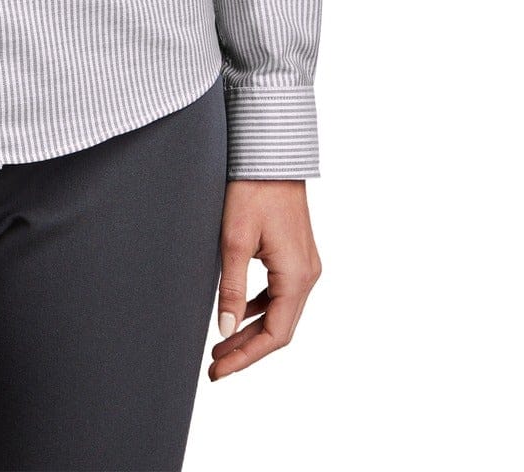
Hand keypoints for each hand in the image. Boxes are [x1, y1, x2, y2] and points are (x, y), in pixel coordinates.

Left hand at [208, 179, 320, 379]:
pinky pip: (280, 293)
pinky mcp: (296, 254)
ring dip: (252, 330)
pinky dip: (259, 308)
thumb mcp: (234, 240)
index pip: (275, 335)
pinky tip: (238, 312)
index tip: (219, 371)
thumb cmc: (252, 190)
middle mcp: (308, 274)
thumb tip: (225, 332)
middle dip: (247, 349)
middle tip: (215, 366)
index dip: (246, 357)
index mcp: (297, 276)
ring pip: (280, 312)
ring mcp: (305, 264)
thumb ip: (230, 288)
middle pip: (279, 328)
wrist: (270, 152)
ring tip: (221, 345)